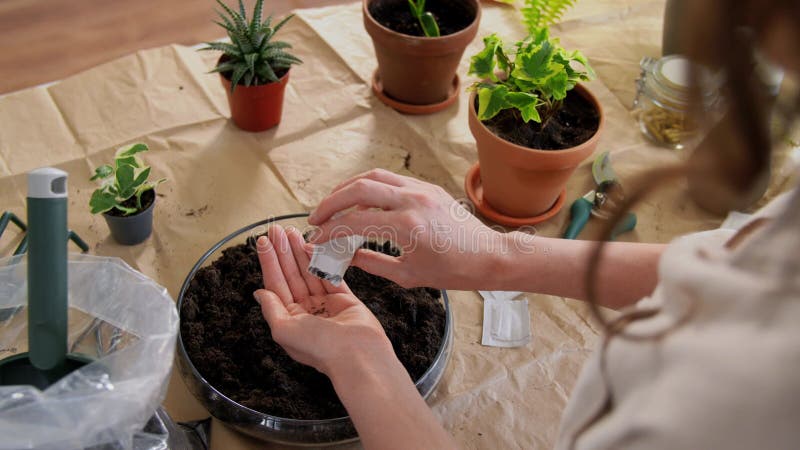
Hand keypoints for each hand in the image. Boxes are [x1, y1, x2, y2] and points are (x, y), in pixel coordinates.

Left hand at [253, 224, 392, 375]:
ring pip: (310, 272)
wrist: (356, 354)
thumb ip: (271, 308)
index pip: (276, 285)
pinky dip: (321, 261)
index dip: (269, 262)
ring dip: (299, 252)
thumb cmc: (320, 347)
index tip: (264, 242)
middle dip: (283, 252)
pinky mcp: (345, 299)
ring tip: (292, 231)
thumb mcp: (284, 330)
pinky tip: (310, 246)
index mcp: (290, 321)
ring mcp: (326, 305)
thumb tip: (258, 293)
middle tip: (277, 229)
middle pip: (291, 275)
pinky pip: (330, 275)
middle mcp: (306, 312)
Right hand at [307, 169, 506, 288]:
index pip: (356, 221)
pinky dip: (370, 186)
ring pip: (373, 176)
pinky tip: (360, 201)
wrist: (488, 256)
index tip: (317, 238)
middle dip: (331, 201)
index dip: (331, 230)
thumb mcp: (408, 274)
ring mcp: (421, 189)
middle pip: (359, 188)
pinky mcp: (427, 187)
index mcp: (408, 226)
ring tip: (333, 205)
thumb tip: (345, 257)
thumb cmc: (453, 271)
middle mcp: (413, 200)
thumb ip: (372, 263)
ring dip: (348, 188)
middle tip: (316, 217)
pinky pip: (391, 180)